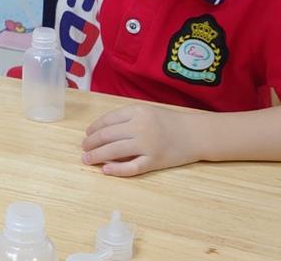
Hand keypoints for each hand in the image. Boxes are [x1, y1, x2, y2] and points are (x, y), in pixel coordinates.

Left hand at [81, 104, 205, 176]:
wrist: (196, 134)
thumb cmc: (169, 122)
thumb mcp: (146, 112)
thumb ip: (126, 119)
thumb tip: (99, 132)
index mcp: (137, 111)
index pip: (107, 121)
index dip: (93, 129)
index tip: (87, 135)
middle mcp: (140, 126)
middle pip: (106, 136)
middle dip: (91, 144)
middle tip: (83, 149)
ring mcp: (147, 145)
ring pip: (114, 151)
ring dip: (96, 156)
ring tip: (87, 159)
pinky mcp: (154, 161)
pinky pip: (131, 167)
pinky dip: (116, 169)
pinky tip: (106, 170)